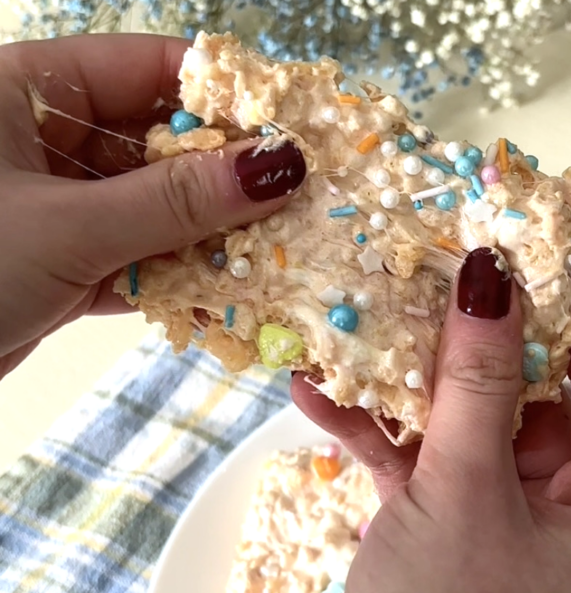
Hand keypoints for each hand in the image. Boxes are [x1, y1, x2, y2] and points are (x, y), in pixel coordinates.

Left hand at [0, 34, 306, 377]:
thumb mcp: (73, 228)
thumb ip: (177, 201)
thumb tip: (276, 168)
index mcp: (26, 90)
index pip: (145, 68)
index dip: (222, 95)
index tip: (289, 129)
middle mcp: (41, 139)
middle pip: (156, 142)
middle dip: (223, 178)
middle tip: (293, 203)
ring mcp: (52, 204)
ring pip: (151, 207)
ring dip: (206, 237)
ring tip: (272, 255)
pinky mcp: (58, 263)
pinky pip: (133, 258)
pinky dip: (173, 279)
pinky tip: (222, 295)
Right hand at [258, 251, 570, 592]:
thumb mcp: (465, 491)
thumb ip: (477, 380)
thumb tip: (492, 274)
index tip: (523, 250)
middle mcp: (565, 515)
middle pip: (532, 398)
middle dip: (477, 343)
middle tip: (429, 273)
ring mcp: (498, 527)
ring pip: (466, 426)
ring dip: (413, 386)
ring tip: (361, 323)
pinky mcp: (437, 538)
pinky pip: (417, 465)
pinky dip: (376, 435)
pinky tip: (317, 396)